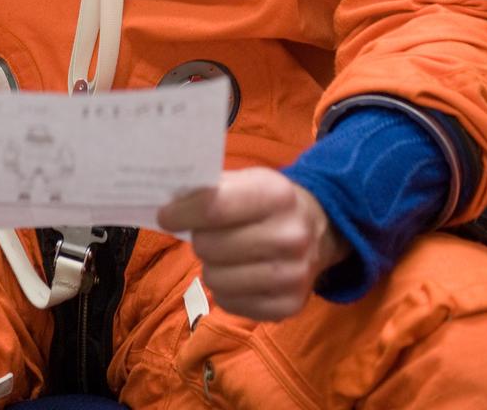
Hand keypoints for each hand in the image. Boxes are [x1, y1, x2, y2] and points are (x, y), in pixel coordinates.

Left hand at [158, 167, 347, 320]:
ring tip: (225, 255)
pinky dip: (225, 290)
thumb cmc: (270, 202)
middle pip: (210, 246)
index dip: (182, 212)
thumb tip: (170, 204)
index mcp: (276, 195)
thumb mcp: (249, 179)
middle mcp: (289, 236)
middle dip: (199, 238)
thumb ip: (212, 188)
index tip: (165, 215)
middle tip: (208, 234)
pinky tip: (239, 273)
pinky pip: (229, 303)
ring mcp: (291, 276)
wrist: (320, 231)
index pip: (214, 207)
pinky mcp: (288, 307)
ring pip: (214, 279)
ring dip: (211, 266)